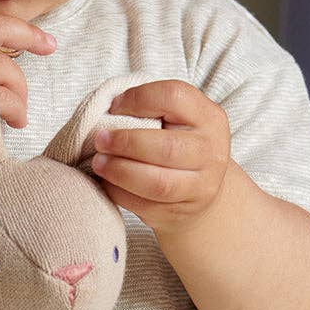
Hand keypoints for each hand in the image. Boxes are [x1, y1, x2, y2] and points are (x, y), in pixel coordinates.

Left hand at [90, 80, 230, 237]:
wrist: (199, 189)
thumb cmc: (177, 143)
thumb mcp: (176, 118)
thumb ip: (149, 109)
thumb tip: (107, 110)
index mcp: (209, 118)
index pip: (174, 97)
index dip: (138, 99)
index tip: (114, 106)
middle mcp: (210, 152)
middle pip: (166, 148)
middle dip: (125, 142)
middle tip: (100, 140)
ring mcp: (200, 187)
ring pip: (157, 183)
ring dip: (119, 171)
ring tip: (99, 162)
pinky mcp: (180, 212)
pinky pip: (144, 206)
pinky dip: (119, 193)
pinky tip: (107, 181)